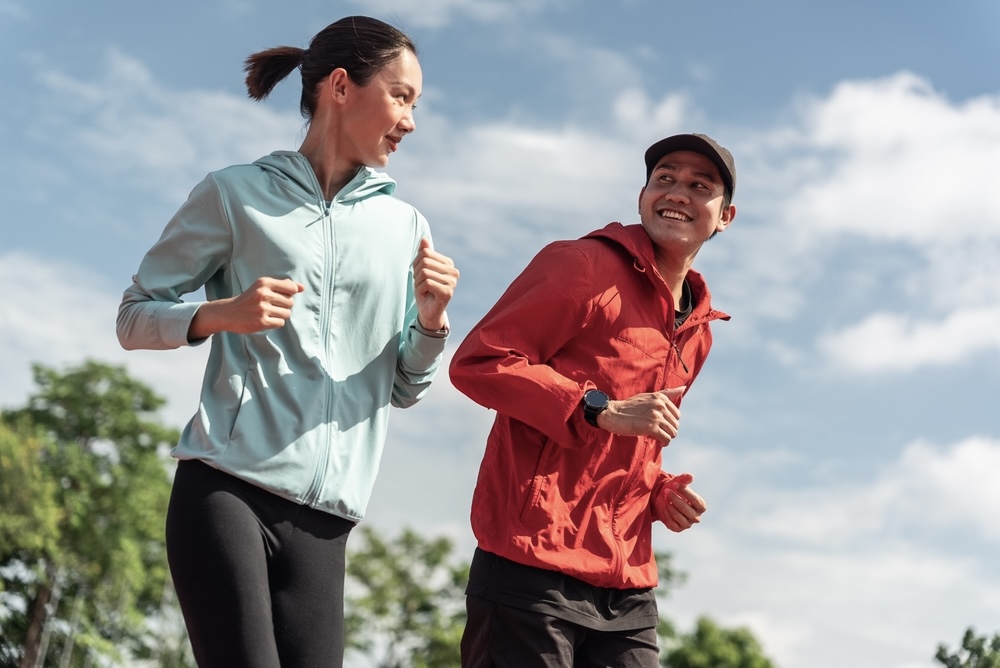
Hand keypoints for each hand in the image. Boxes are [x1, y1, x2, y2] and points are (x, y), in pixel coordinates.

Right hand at [189, 277, 304, 338]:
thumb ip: (283, 285)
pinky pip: (281, 323)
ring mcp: (262, 309)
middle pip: (290, 302)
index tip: (280, 296)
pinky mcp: (262, 322)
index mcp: (264, 282)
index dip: (290, 294)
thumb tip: (302, 287)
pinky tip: (265, 320)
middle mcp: (263, 294)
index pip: (291, 287)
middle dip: (284, 305)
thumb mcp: (262, 287)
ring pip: (287, 313)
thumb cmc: (249, 299)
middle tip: (270, 306)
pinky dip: (275, 323)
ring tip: (268, 313)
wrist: (228, 313)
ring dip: (280, 315)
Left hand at [413, 238, 458, 330]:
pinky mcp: (448, 292)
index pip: (425, 253)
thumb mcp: (421, 270)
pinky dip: (420, 289)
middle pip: (424, 261)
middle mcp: (453, 271)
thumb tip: (424, 239)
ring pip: (425, 273)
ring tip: (423, 290)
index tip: (420, 275)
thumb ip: (424, 254)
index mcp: (448, 263)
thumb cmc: (425, 289)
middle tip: (421, 284)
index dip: (416, 263)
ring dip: (418, 283)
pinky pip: (427, 283)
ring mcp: (452, 282)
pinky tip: (425, 294)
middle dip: (417, 273)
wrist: (428, 311)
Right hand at [597, 386, 684, 444]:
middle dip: (666, 431)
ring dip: (664, 437)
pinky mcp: (651, 427)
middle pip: (675, 425)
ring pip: (672, 433)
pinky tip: (653, 440)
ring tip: (654, 436)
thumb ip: (666, 393)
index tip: (657, 424)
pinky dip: (662, 442)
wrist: (613, 413)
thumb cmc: (630, 407)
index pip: (677, 415)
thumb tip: (683, 388)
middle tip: (654, 431)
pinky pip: (666, 439)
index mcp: (660, 398)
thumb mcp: (648, 396)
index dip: (668, 422)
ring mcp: (656, 416)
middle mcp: (660, 405)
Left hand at [652, 473, 705, 532]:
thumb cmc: (674, 489)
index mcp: (701, 506)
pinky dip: (666, 513)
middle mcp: (696, 517)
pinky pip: (671, 522)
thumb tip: (691, 476)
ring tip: (665, 497)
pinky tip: (664, 506)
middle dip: (675, 499)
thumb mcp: (678, 482)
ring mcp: (687, 524)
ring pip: (678, 516)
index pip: (695, 500)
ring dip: (670, 506)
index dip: (685, 492)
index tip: (675, 484)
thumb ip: (684, 479)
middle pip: (686, 509)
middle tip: (666, 491)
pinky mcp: (677, 528)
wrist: (663, 498)